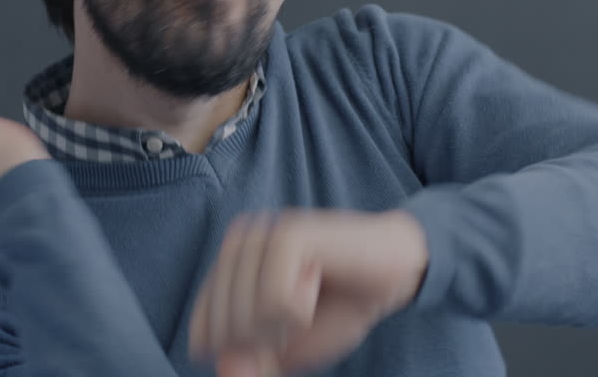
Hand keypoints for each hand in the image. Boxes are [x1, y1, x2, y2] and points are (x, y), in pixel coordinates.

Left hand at [188, 209, 428, 376]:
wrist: (394, 273)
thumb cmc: (339, 307)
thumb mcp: (288, 348)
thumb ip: (252, 361)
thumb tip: (226, 373)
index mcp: (228, 267)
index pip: (202, 330)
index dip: (244, 351)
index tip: (284, 330)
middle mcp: (237, 244)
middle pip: (225, 328)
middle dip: (267, 340)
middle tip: (303, 310)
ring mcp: (261, 234)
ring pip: (247, 316)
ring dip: (287, 324)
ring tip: (312, 294)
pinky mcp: (288, 235)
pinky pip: (275, 300)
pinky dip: (301, 308)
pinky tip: (319, 280)